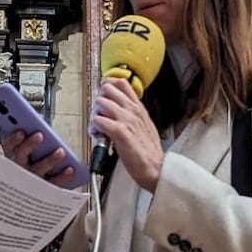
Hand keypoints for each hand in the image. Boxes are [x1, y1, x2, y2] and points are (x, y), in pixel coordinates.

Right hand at [2, 130, 76, 187]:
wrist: (38, 194)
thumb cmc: (37, 162)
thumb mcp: (33, 151)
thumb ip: (33, 140)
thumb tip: (42, 130)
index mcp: (13, 155)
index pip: (9, 145)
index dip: (14, 139)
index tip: (21, 131)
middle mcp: (19, 169)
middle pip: (21, 156)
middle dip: (29, 145)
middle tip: (40, 135)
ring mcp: (31, 181)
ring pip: (38, 170)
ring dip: (49, 161)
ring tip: (61, 152)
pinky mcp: (45, 190)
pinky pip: (53, 184)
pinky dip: (62, 177)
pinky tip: (70, 169)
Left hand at [90, 77, 164, 191]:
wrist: (156, 167)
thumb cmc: (150, 151)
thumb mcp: (146, 125)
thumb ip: (134, 115)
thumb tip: (120, 110)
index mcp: (139, 108)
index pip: (122, 83)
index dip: (109, 84)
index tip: (103, 91)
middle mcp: (132, 110)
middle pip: (108, 89)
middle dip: (100, 98)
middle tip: (99, 111)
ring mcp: (126, 120)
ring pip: (101, 102)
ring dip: (95, 113)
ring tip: (97, 124)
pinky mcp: (119, 132)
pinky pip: (98, 120)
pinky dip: (94, 127)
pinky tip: (98, 134)